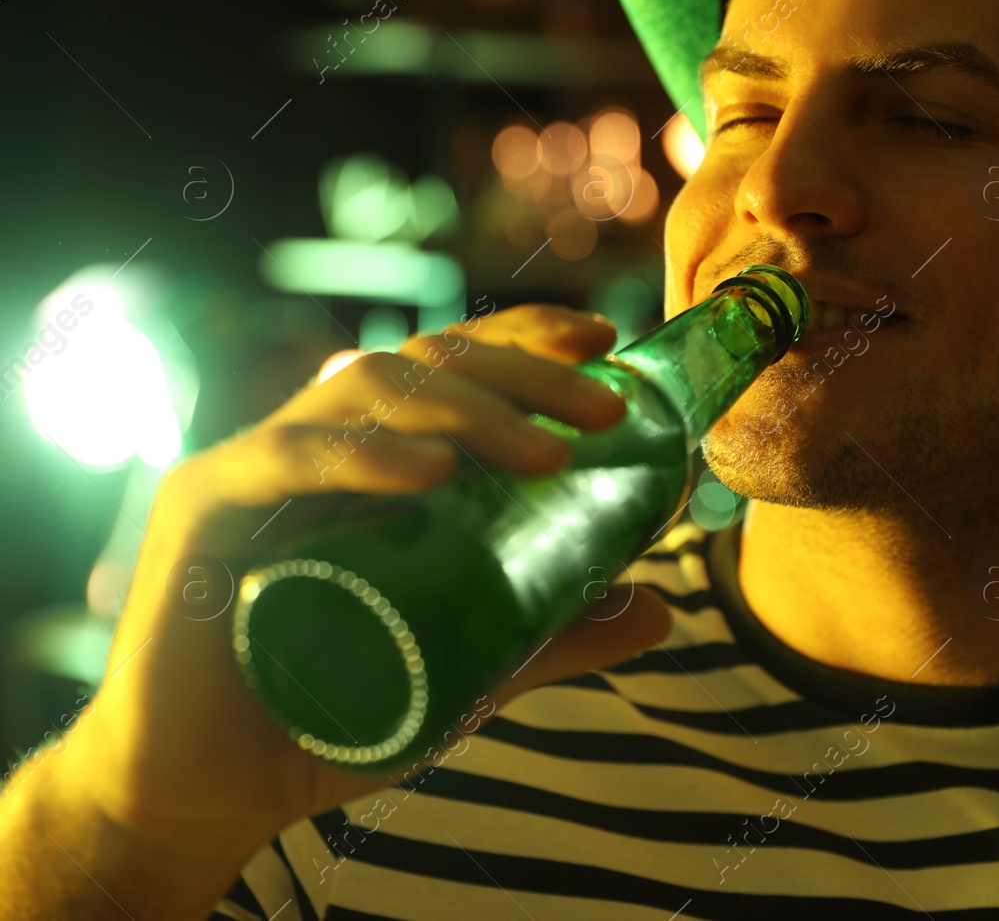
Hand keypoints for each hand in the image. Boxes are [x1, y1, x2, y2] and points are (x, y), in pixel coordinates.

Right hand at [60, 304, 672, 856]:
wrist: (208, 792)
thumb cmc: (330, 716)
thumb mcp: (468, 668)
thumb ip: (554, 633)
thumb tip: (661, 608)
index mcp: (370, 461)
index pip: (451, 367)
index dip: (527, 341)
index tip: (607, 344)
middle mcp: (315, 443)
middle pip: (422, 364)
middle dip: (522, 375)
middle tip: (604, 412)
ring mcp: (255, 466)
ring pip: (366, 391)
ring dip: (468, 411)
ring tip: (547, 457)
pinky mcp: (202, 507)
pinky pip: (284, 459)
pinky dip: (364, 458)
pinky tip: (431, 473)